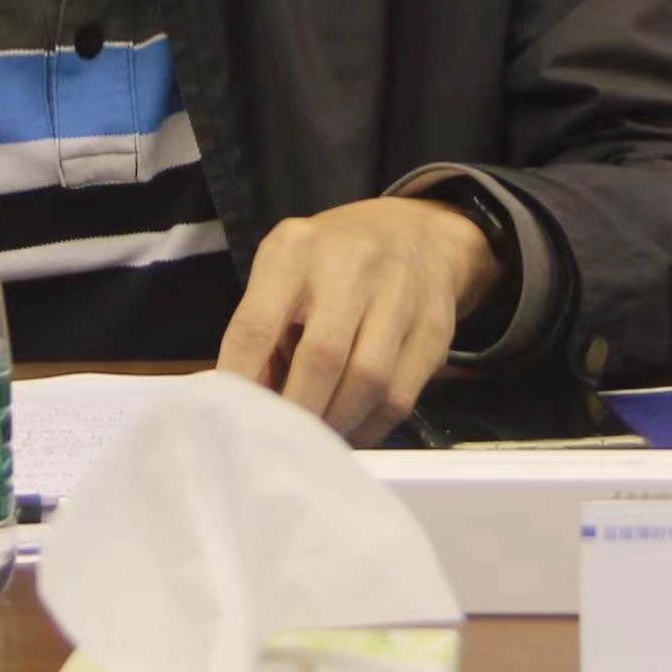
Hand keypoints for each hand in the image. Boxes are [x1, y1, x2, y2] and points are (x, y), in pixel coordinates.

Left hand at [215, 196, 498, 442]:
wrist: (416, 232)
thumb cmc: (332, 258)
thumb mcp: (285, 268)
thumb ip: (262, 326)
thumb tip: (248, 400)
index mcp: (295, 249)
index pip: (257, 325)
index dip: (242, 381)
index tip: (237, 418)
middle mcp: (350, 263)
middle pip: (321, 358)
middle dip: (298, 412)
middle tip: (284, 439)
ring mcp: (399, 293)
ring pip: (367, 382)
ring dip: (337, 423)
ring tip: (319, 435)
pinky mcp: (434, 327)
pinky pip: (400, 397)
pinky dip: (371, 426)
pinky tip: (352, 428)